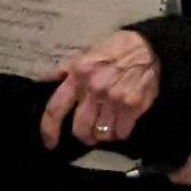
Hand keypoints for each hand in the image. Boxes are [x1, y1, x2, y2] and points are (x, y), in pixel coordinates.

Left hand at [41, 30, 159, 148]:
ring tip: (106, 127)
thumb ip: (64, 70)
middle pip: (80, 128)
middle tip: (87, 134)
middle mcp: (94, 89)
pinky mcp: (133, 106)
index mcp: (77, 75)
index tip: (50, 143)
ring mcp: (115, 99)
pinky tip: (121, 124)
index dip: (49, 130)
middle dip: (83, 136)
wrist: (147, 47)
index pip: (55, 108)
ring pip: (101, 134)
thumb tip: (44, 80)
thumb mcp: (84, 54)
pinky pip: (121, 133)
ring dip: (102, 135)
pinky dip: (119, 133)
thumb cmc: (113, 49)